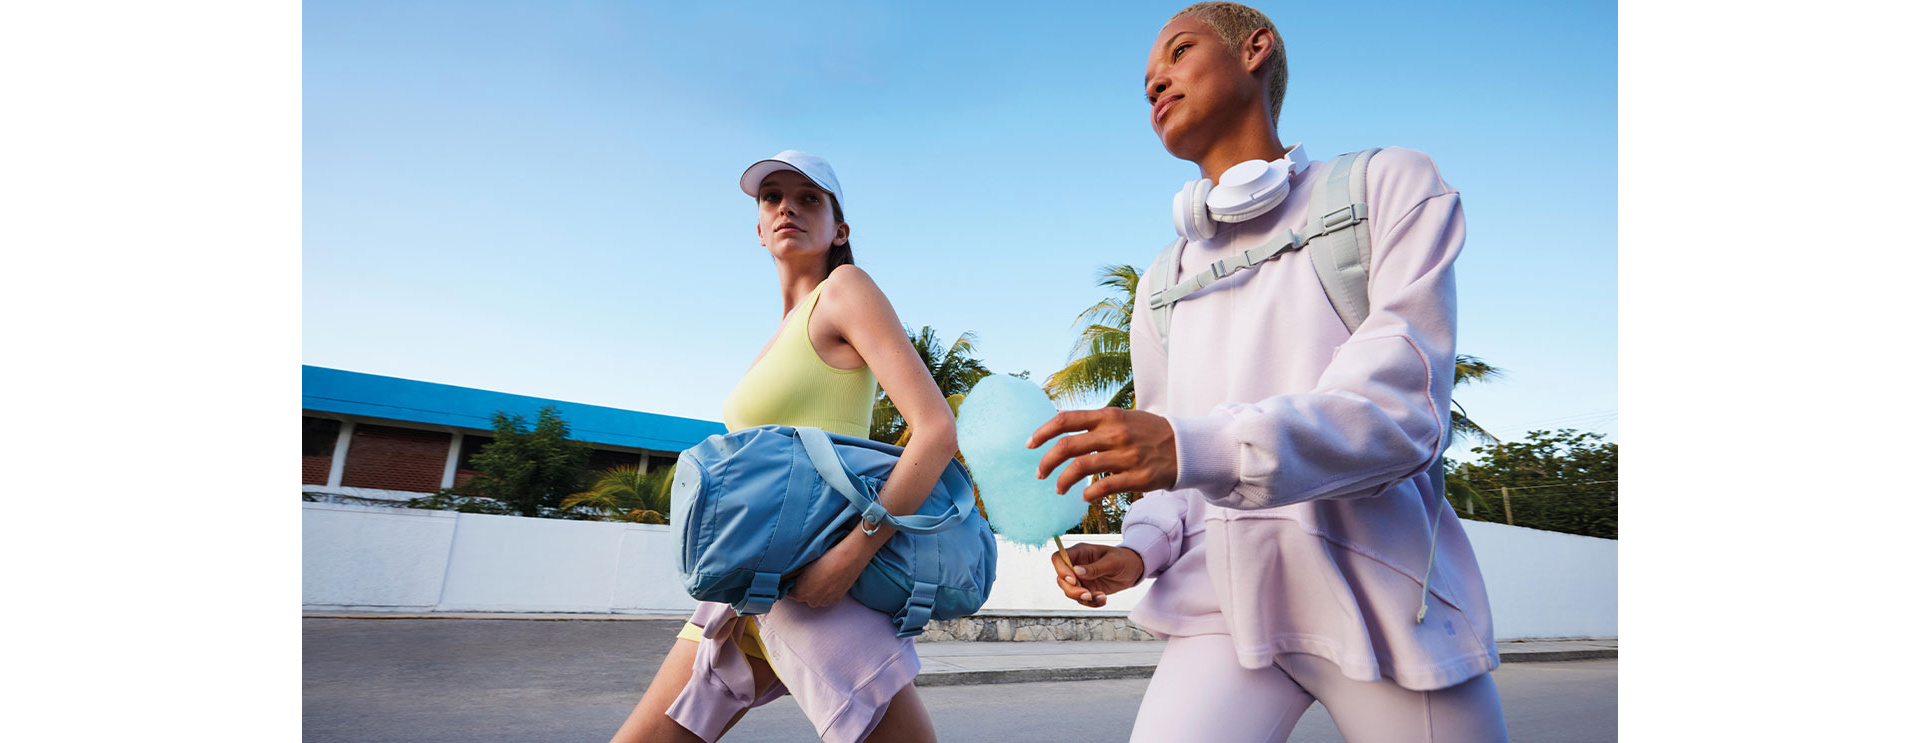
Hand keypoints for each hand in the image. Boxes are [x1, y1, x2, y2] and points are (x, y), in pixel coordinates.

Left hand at [789, 538, 865, 607]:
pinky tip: (829, 579)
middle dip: (803, 587)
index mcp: (799, 594)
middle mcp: (811, 602)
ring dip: (815, 589)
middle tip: (809, 573)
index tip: (794, 576)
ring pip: (815, 597)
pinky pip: (826, 597)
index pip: (788, 592)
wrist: (848, 559)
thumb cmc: (824, 559)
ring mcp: (825, 602)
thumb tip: (780, 577)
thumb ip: (790, 574)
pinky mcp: (836, 600)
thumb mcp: (802, 565)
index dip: (791, 583)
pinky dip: (826, 591)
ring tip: (821, 575)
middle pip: (802, 595)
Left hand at [1027, 408, 1177, 501]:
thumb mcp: (1124, 417)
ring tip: (1058, 489)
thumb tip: (1063, 430)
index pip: (1066, 419)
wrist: (1186, 447)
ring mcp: (1126, 456)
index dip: (1043, 432)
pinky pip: (1103, 487)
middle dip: (1046, 462)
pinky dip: (1088, 494)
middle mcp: (1115, 434)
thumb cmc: (1150, 432)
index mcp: (1109, 416)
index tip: (1029, 444)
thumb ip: (1097, 423)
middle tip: (1039, 473)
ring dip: (1062, 481)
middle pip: (1068, 446)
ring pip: (1080, 469)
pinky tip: (1084, 496)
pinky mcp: (1137, 477)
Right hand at [1052, 544, 1144, 607]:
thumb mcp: (1112, 562)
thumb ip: (1095, 567)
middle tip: (1087, 594)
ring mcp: (1080, 578)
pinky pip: (1081, 600)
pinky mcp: (1087, 589)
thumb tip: (1076, 571)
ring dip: (1083, 598)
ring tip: (1101, 597)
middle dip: (1072, 590)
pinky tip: (1103, 599)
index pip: (1059, 558)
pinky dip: (1091, 603)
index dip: (1061, 569)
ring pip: (1069, 591)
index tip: (1073, 580)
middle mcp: (1076, 565)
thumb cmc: (1124, 559)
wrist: (1134, 569)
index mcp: (1080, 552)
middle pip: (1061, 579)